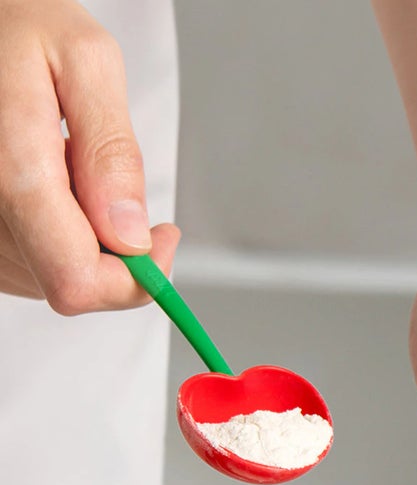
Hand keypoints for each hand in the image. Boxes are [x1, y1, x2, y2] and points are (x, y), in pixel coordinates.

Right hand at [0, 0, 176, 310]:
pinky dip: (53, 237)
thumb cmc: (20, 20)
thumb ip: (112, 152)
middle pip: (68, 285)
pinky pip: (25, 264)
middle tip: (119, 190)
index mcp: (10, 169)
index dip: (134, 279)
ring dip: (83, 242)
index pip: (77, 281)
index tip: (161, 239)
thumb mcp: (86, 61)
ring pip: (48, 280)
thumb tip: (130, 237)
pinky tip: (51, 186)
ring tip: (71, 170)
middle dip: (113, 254)